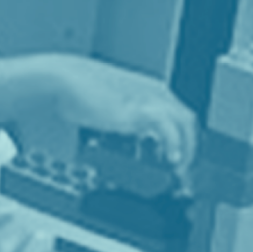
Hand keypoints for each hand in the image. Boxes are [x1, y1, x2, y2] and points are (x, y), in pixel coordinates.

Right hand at [0, 54, 198, 175]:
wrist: (62, 80)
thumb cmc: (75, 90)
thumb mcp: (105, 107)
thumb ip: (118, 119)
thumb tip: (118, 134)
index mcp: (149, 89)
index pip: (178, 115)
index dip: (182, 138)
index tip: (176, 159)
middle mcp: (154, 93)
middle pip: (187, 121)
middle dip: (190, 147)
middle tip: (182, 171)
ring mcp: (149, 100)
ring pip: (186, 124)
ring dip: (187, 148)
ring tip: (178, 170)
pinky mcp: (140, 110)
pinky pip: (170, 129)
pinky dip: (174, 145)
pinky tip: (169, 160)